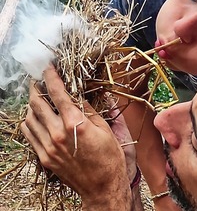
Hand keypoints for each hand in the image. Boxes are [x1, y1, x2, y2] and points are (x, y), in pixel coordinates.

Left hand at [21, 66, 131, 210]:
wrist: (102, 186)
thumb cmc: (109, 157)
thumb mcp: (104, 128)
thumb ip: (88, 110)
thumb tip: (78, 95)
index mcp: (75, 124)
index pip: (58, 93)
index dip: (51, 77)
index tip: (48, 68)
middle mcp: (58, 134)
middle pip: (37, 104)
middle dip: (36, 88)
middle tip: (39, 80)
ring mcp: (48, 147)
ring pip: (29, 119)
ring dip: (32, 105)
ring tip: (38, 98)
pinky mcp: (45, 158)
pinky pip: (29, 135)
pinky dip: (30, 122)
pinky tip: (38, 118)